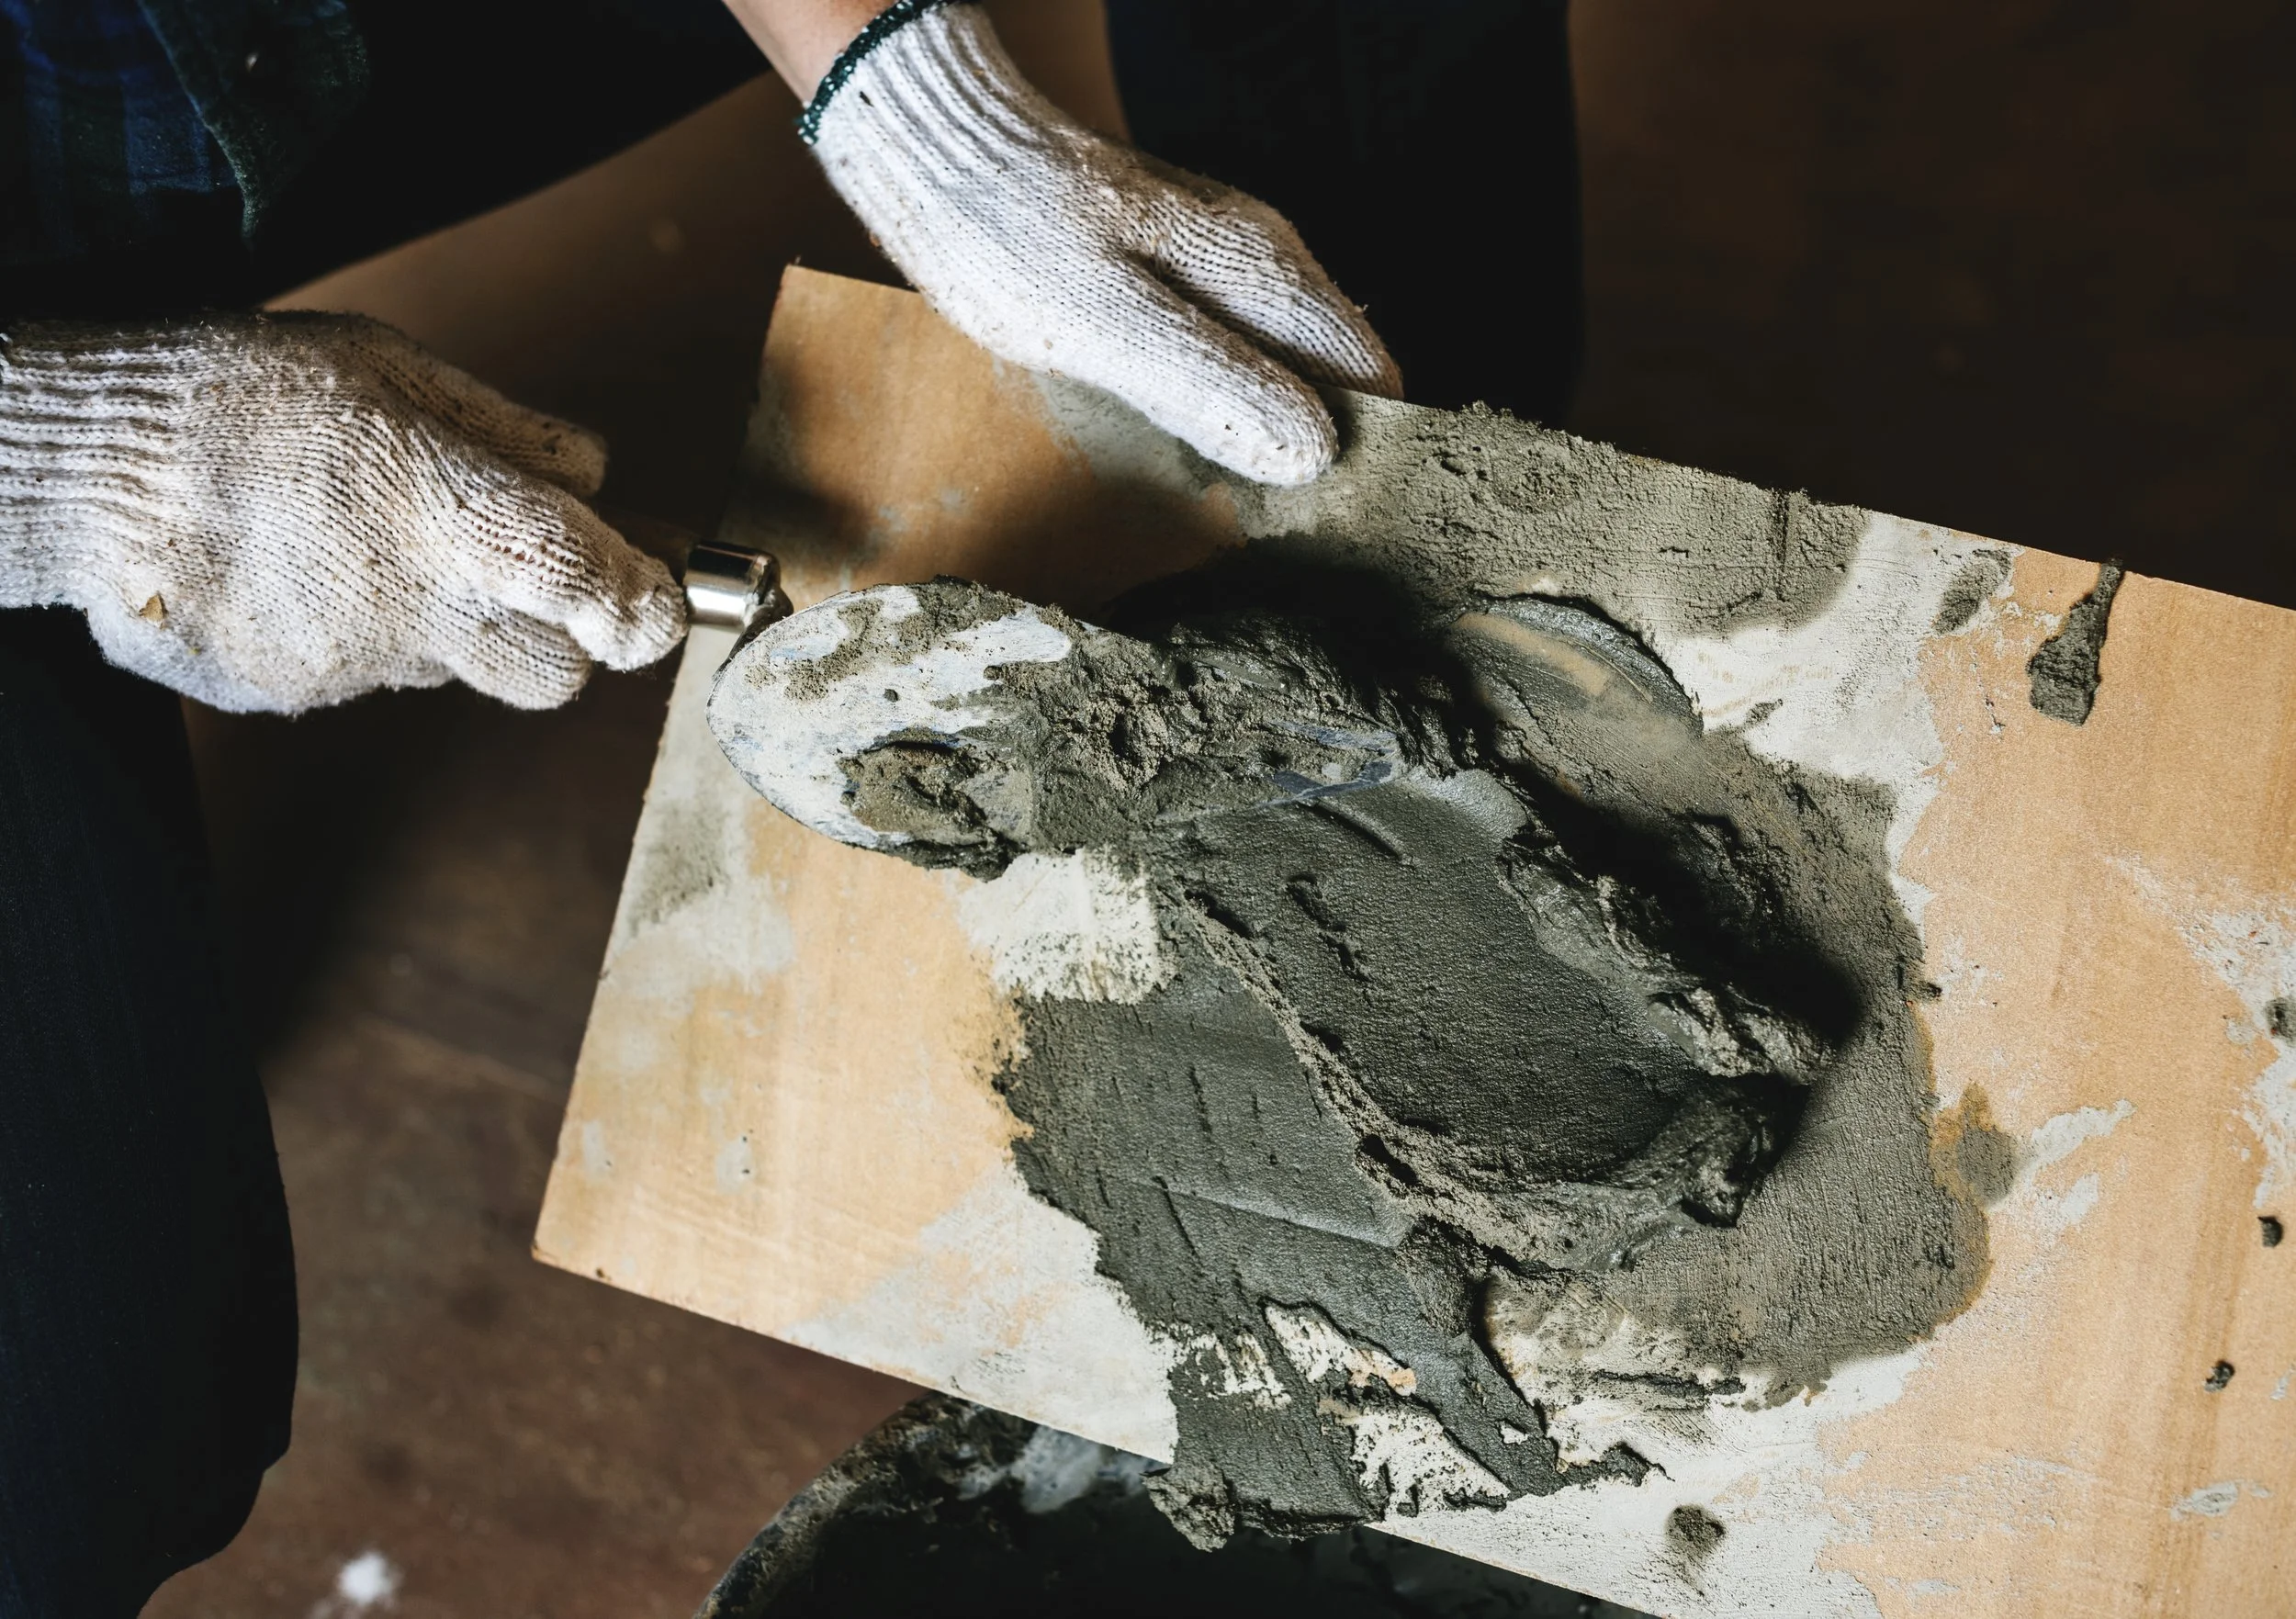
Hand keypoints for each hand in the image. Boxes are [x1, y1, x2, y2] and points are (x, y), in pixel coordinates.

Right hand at [0, 313, 684, 714]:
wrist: (88, 461)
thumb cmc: (257, 393)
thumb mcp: (394, 368)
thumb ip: (513, 436)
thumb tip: (600, 485)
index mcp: (443, 509)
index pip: (589, 589)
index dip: (645, 610)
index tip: (654, 602)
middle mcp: (406, 604)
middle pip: (553, 676)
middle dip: (557, 635)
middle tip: (513, 572)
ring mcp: (344, 662)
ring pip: (455, 672)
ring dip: (445, 625)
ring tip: (364, 543)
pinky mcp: (286, 694)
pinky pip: (364, 676)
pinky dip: (354, 633)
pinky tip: (299, 571)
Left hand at [800, 2, 1401, 485]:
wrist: (938, 149)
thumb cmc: (1008, 237)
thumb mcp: (1106, 324)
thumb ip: (1209, 384)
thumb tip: (1314, 451)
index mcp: (1266, 271)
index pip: (1370, 376)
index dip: (1359, 451)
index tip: (1319, 517)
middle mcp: (1265, 260)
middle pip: (1333, 374)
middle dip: (1312, 448)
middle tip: (1256, 518)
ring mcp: (1223, 264)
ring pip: (1282, 364)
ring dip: (1261, 429)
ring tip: (1216, 491)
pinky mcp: (1177, 274)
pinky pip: (1230, 351)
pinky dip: (1216, 402)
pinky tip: (1172, 436)